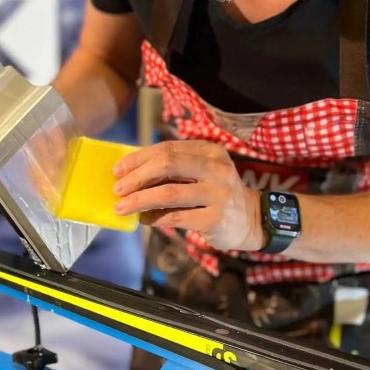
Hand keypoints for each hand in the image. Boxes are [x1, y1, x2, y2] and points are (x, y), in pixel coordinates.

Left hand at [113, 140, 264, 250]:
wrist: (251, 220)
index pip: (167, 148)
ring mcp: (219, 193)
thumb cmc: (215, 195)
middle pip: (167, 164)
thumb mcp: (201, 174)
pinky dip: (155, 218)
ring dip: (140, 200)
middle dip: (136, 177)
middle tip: (118, 190)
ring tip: (122, 207)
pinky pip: (177, 216)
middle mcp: (217, 168)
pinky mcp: (216, 218)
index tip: (118, 170)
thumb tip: (130, 177)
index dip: (138, 159)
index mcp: (210, 150)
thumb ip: (173, 172)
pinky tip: (144, 220)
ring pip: (169, 192)